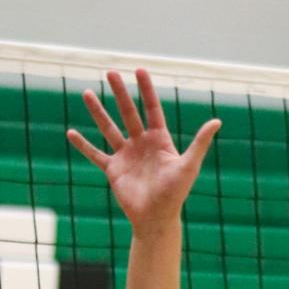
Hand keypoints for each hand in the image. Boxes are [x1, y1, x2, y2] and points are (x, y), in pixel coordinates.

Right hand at [67, 67, 219, 233]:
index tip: (139, 70)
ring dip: (98, 111)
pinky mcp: (114, 170)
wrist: (156, 219)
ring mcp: (126, 156)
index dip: (146, 90)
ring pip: (109, 128)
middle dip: (119, 92)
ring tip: (86, 93)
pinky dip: (83, 145)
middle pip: (128, 112)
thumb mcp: (188, 165)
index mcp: (159, 140)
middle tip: (110, 72)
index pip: (151, 108)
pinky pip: (95, 154)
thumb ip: (200, 142)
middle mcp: (141, 144)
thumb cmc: (175, 194)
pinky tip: (71, 133)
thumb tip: (217, 121)